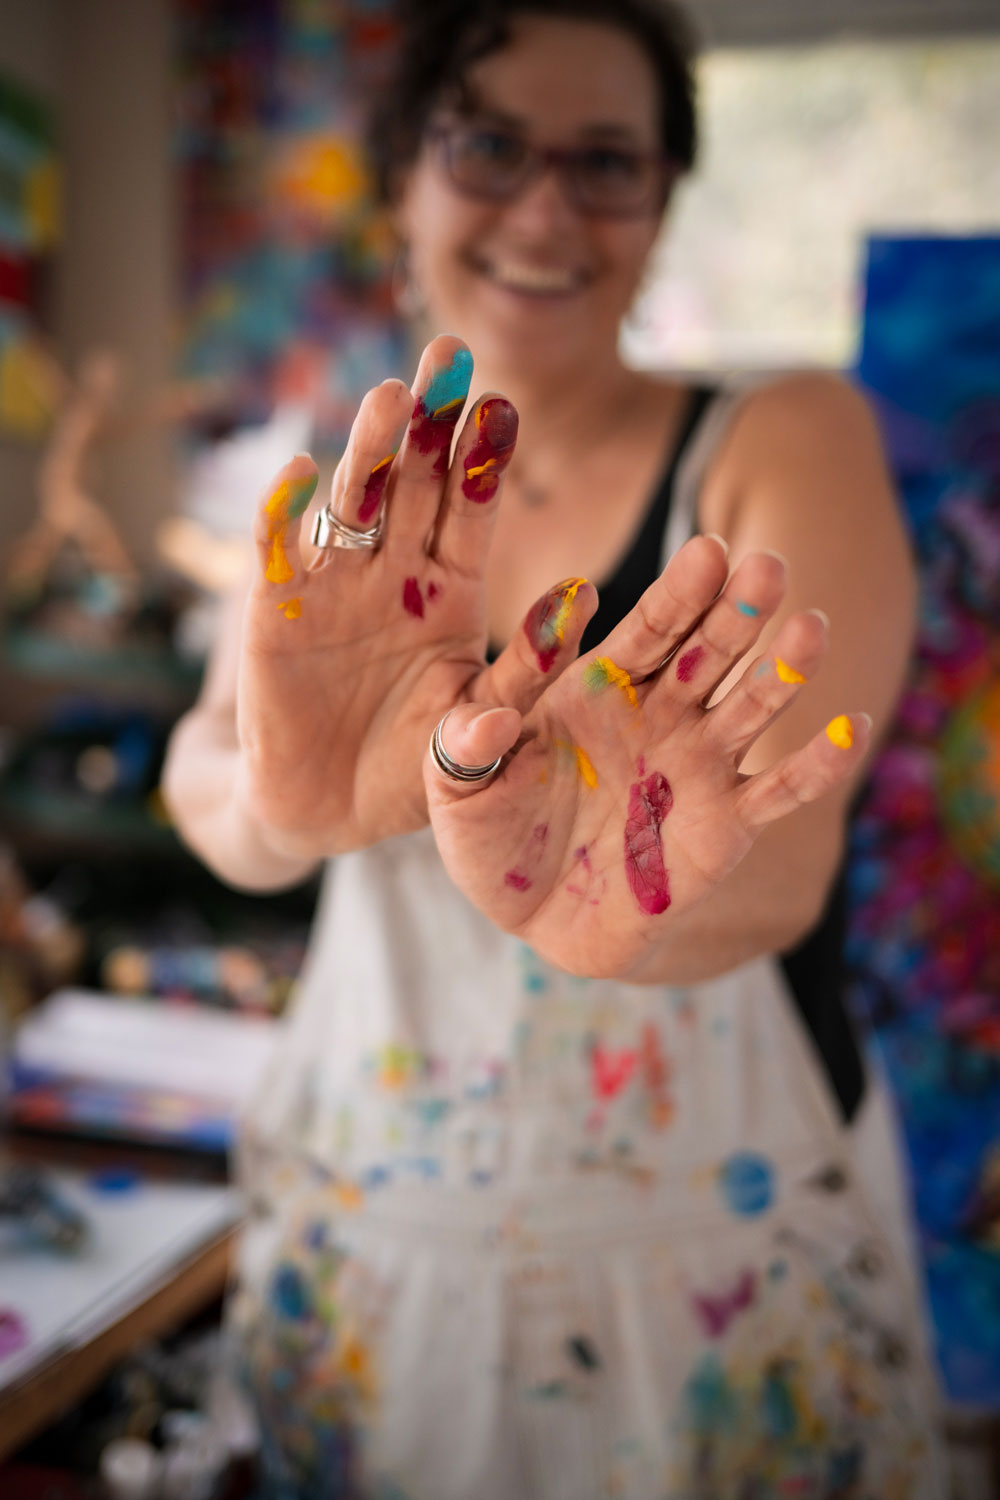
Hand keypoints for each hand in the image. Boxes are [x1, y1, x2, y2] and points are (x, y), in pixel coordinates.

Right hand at [235, 336, 596, 857]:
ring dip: (367, 450)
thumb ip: (522, 679)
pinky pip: (277, 553)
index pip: (471, 511)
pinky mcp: (274, 611)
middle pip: (412, 482)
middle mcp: (394, 572)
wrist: (325, 809)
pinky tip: (298, 473)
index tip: (506, 403)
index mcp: (451, 589)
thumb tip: (581, 603)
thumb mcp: (477, 731)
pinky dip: (282, 515)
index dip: (484, 459)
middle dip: (430, 422)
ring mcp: (333, 585)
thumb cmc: (413, 768)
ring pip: (352, 503)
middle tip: (448, 355)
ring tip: (389, 399)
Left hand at [425, 536, 870, 976]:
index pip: (646, 628)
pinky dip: (817, 764)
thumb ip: (466, 744)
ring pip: (750, 706)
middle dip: (736, 610)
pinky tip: (849, 728)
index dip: (674, 594)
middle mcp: (661, 711)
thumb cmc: (491, 836)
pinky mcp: (728, 823)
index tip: (703, 553)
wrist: (534, 916)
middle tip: (764, 566)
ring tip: (811, 627)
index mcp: (599, 685)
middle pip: (707, 650)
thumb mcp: (459, 786)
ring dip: (783, 668)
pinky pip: (779, 790)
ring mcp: (700, 763)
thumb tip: (485, 718)